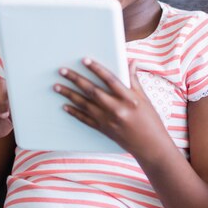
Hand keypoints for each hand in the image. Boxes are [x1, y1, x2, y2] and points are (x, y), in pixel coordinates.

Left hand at [54, 58, 171, 156]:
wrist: (150, 147)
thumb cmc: (150, 121)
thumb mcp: (144, 98)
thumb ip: (133, 80)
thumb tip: (131, 61)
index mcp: (129, 99)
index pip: (110, 79)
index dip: (97, 69)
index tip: (85, 60)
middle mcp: (117, 109)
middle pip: (92, 91)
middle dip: (76, 79)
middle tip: (62, 71)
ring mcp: (108, 121)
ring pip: (84, 104)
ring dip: (69, 94)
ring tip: (57, 86)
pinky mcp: (103, 130)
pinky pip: (85, 119)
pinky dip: (74, 112)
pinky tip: (65, 105)